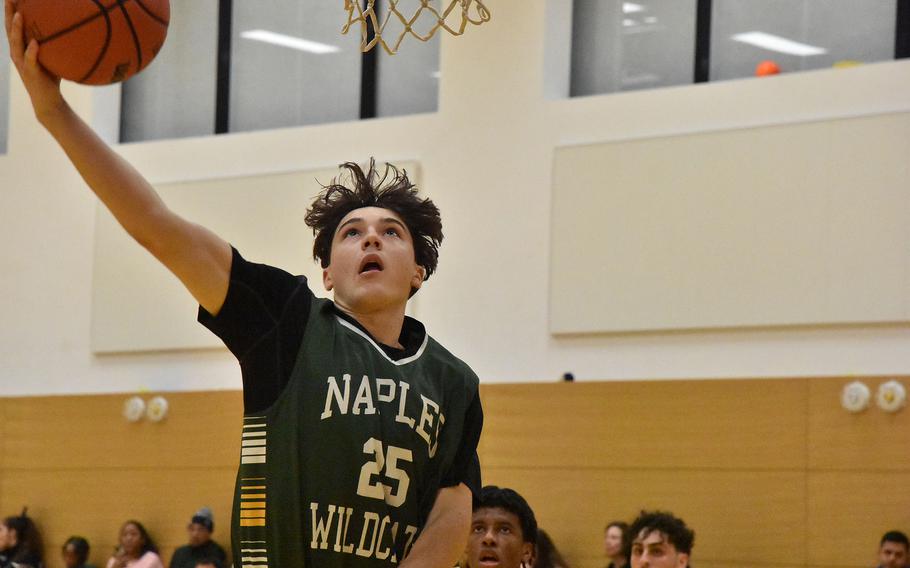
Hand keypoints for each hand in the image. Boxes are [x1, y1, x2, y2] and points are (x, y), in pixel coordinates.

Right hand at [4, 0, 64, 120]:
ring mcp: (21, 62)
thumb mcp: (53, 56)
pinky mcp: (30, 73)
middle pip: (9, 29)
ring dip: (17, 29)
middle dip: (8, 13)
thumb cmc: (51, 76)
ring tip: (19, 14)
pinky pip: (29, 60)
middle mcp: (17, 53)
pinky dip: (31, 51)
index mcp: (20, 47)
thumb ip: (56, 43)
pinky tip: (35, 43)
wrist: (48, 99)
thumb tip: (73, 28)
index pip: (13, 25)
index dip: (11, 10)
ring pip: (16, 43)